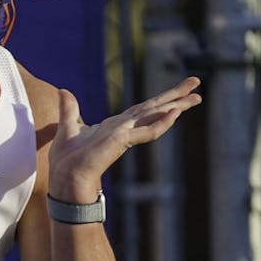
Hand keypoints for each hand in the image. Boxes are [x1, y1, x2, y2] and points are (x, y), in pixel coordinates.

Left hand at [48, 77, 201, 202]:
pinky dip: (161, 122)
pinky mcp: (122, 142)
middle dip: (176, 95)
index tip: (179, 90)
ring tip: (196, 96)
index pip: (142, 107)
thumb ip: (69, 109)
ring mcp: (126, 135)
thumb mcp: (68, 127)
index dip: (160, 97)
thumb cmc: (67, 160)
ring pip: (155, 116)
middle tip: (197, 82)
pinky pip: (147, 131)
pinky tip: (174, 112)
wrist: (65, 178)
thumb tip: (63, 91)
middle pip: (154, 107)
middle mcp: (125, 128)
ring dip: (176, 105)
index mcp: (116, 125)